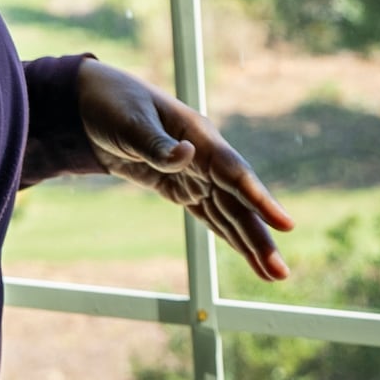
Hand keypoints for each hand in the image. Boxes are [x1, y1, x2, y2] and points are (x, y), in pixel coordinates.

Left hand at [76, 60, 297, 280]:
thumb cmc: (114, 105)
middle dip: (261, 238)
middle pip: (240, 204)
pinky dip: (229, 236)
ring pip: (230, 215)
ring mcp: (196, 174)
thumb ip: (156, 144)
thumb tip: (185, 156)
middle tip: (282, 272)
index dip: (260, 200)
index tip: (284, 224)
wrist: (95, 104)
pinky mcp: (181, 188)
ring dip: (251, 245)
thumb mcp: (130, 122)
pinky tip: (249, 256)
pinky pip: (211, 216)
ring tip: (275, 275)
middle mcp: (206, 158)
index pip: (235, 174)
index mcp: (199, 137)